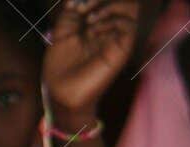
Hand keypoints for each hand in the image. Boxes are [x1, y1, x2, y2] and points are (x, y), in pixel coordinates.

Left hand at [44, 0, 139, 118]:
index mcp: (95, 24)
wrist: (61, 94)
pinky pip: (129, 25)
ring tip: (89, 19)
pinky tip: (95, 29)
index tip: (73, 5)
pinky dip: (113, 20)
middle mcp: (108, 29)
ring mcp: (116, 38)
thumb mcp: (60, 34)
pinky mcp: (121, 49)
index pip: (106, 1)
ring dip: (109, 7)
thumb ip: (69, 14)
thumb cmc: (60, 68)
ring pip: (130, 8)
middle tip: (82, 7)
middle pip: (121, 2)